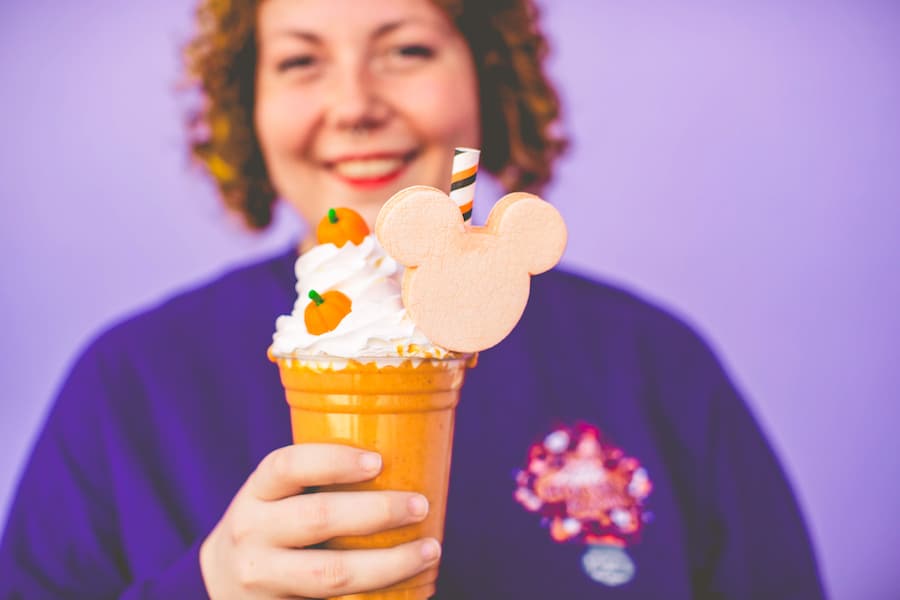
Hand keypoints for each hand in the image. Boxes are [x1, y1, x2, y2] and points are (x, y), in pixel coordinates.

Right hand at [199, 444, 439, 598]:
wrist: (221, 582)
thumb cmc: (272, 526)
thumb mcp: (277, 498)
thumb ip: (319, 482)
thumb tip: (407, 456)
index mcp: (256, 493)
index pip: (286, 465)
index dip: (333, 461)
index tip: (378, 461)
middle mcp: (251, 533)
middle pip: (317, 517)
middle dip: (376, 511)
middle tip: (420, 505)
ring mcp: (261, 578)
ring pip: (331, 573)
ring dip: (389, 563)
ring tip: (429, 550)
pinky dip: (375, 595)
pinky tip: (410, 587)